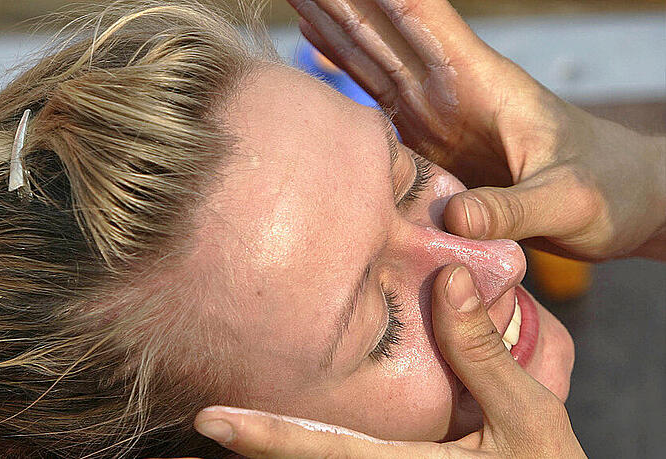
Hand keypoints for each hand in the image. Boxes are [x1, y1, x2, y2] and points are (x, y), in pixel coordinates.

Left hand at [192, 265, 585, 457]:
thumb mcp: (529, 414)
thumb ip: (482, 350)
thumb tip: (448, 279)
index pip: (324, 449)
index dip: (264, 436)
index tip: (211, 420)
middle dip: (257, 443)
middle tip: (210, 417)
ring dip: (282, 444)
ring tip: (242, 416)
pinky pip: (349, 458)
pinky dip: (316, 444)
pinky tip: (302, 429)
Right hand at [287, 0, 665, 259]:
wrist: (621, 201)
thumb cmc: (607, 191)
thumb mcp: (568, 202)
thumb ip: (513, 209)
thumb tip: (452, 220)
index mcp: (484, 84)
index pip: (424, 21)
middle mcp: (452, 89)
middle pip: (384, 31)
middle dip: (342, 2)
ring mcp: (435, 113)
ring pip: (372, 59)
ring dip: (334, 27)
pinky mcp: (426, 141)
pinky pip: (373, 101)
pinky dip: (343, 71)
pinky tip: (316, 48)